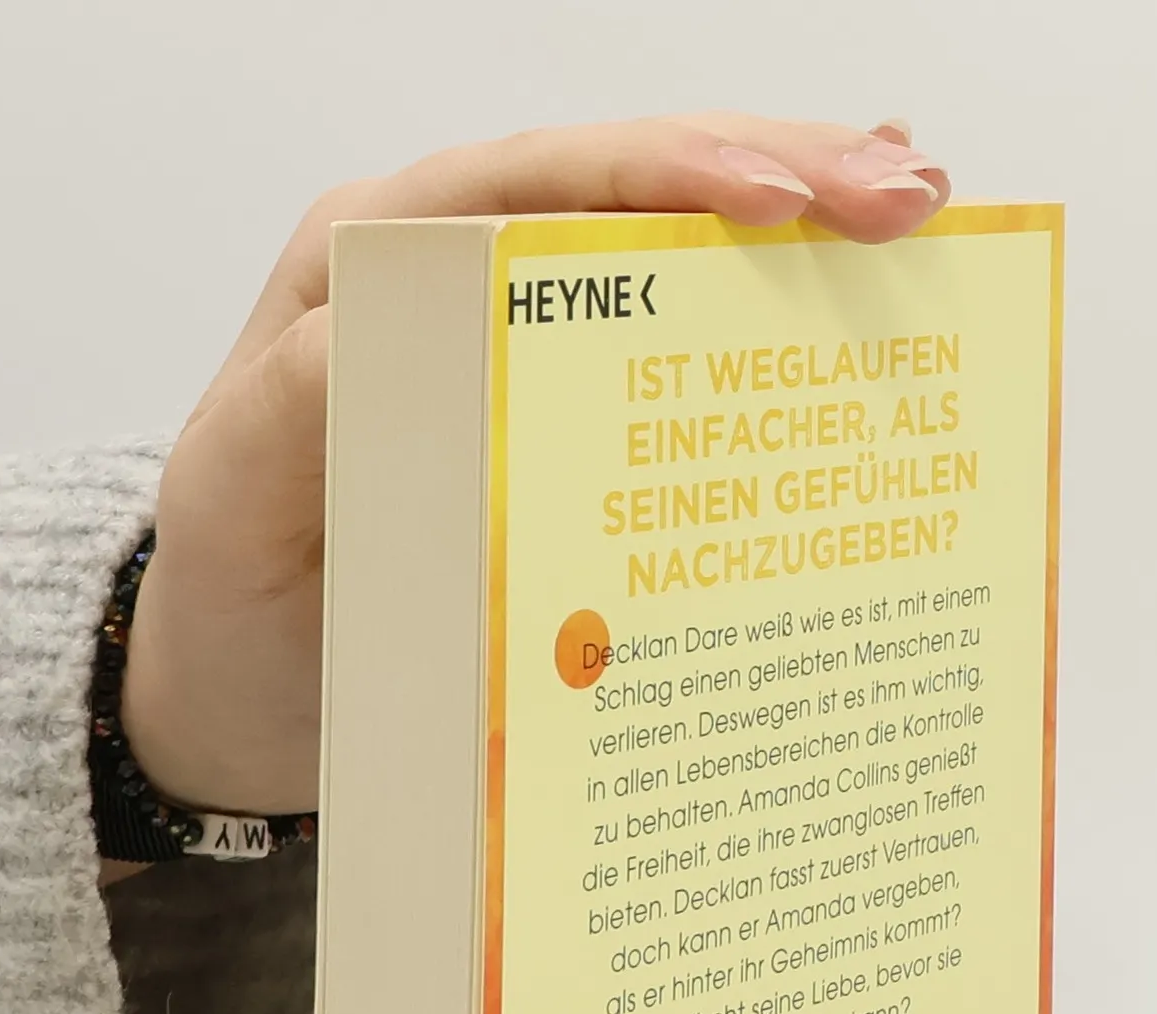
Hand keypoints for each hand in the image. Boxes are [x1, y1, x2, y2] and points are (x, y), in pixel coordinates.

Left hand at [120, 114, 949, 821]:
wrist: (240, 695)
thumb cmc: (235, 600)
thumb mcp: (238, 504)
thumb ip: (302, 406)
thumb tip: (425, 316)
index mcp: (374, 268)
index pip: (546, 184)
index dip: (675, 175)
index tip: (788, 204)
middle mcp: (454, 282)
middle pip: (633, 194)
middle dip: (781, 176)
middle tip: (909, 196)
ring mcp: (515, 349)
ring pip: (671, 256)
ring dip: (798, 230)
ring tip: (921, 212)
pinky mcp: (555, 423)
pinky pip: (669, 355)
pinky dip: (765, 320)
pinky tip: (852, 287)